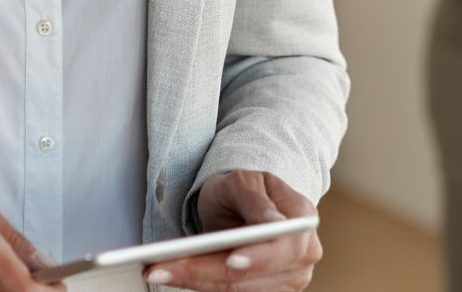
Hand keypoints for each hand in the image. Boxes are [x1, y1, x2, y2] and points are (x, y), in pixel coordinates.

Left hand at [147, 171, 320, 290]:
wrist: (243, 204)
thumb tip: (273, 225)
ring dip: (196, 282)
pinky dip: (202, 286)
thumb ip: (256, 200)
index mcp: (302, 221)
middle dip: (204, 272)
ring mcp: (288, 280)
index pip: (283, 247)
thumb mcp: (244, 181)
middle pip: (252, 275)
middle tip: (161, 266)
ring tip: (159, 270)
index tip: (229, 259)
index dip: (257, 257)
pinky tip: (173, 276)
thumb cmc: (244, 190)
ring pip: (237, 291)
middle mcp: (302, 256)